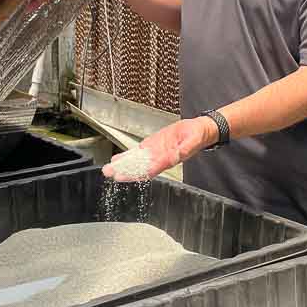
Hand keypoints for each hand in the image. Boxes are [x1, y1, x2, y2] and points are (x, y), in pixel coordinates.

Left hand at [102, 117, 219, 181]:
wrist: (198, 130)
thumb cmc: (197, 136)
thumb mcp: (193, 140)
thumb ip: (184, 149)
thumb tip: (176, 156)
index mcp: (168, 159)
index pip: (151, 169)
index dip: (137, 173)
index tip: (125, 176)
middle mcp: (159, 158)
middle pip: (139, 168)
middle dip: (125, 171)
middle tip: (110, 174)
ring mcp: (155, 153)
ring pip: (136, 161)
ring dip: (123, 165)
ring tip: (109, 169)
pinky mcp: (153, 145)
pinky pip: (139, 153)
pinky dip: (128, 156)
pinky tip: (118, 159)